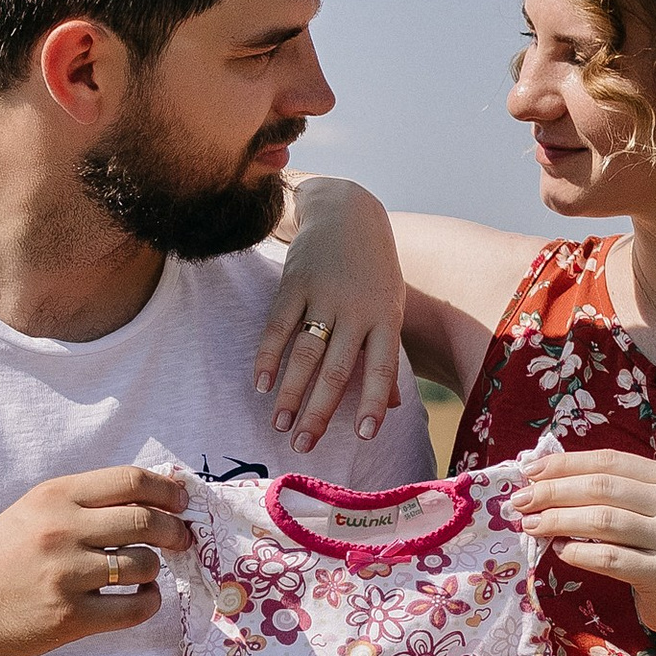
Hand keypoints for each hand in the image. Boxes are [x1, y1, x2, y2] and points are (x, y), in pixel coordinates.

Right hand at [0, 468, 190, 655]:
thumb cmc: (0, 555)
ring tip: (144, 573)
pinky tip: (140, 598)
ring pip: (144, 565)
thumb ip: (86, 501)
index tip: (182, 501)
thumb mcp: (35, 511)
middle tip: (180, 539)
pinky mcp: (68, 617)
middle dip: (174, 530)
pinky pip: (133, 609)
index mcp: (55, 496)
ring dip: (155, 569)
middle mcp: (61, 530)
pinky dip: (148, 602)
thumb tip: (153, 494)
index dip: (167, 490)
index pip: (130, 480)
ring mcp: (66, 575)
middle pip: (146, 520)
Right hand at [253, 176, 405, 451]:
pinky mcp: (295, 282)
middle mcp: (357, 309)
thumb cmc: (373, 269)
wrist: (347, 209)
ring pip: (305, 352)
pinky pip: (279, 325)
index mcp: (387, 317)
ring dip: (291, 393)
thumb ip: (387, 354)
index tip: (364, 436)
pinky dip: (268, 356)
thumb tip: (393, 406)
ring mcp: (324, 294)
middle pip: (337, 369)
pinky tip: (262, 384)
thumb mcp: (390, 305)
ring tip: (279, 426)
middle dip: (319, 411)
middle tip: (304, 446)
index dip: (373, 402)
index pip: (381, 367)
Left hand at [510, 452, 655, 644]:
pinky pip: (609, 558)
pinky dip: (578, 553)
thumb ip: (612, 492)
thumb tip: (545, 478)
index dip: (565, 464)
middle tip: (520, 502)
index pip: (608, 461)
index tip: (529, 472)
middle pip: (601, 488)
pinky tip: (560, 551)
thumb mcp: (650, 511)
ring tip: (531, 526)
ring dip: (559, 521)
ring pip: (602, 521)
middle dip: (553, 492)